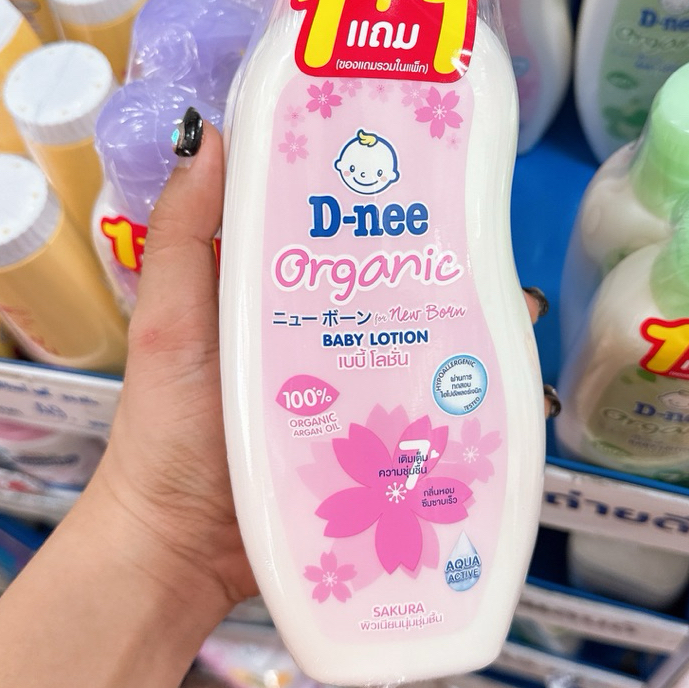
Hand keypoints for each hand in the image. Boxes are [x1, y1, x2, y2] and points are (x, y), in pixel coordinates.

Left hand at [88, 116, 557, 627]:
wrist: (179, 551)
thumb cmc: (167, 429)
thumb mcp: (170, 321)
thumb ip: (184, 237)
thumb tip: (210, 136)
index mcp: (284, 298)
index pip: (346, 238)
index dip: (387, 205)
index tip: (436, 174)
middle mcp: (327, 339)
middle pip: (403, 293)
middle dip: (459, 273)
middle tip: (502, 259)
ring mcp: (357, 396)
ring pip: (431, 353)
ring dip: (481, 337)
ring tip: (521, 322)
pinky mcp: (377, 452)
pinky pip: (433, 419)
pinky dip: (475, 406)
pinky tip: (519, 400)